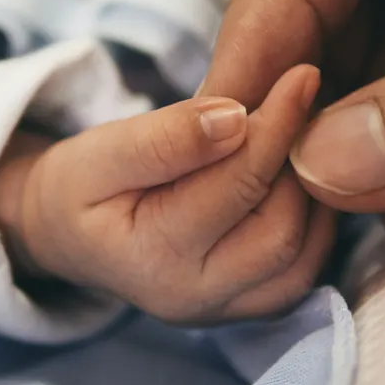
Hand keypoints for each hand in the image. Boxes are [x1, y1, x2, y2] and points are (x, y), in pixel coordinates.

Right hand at [0, 66, 334, 323]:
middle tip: (304, 105)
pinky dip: (314, 222)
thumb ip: (164, 138)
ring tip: (300, 138)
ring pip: (302, 255)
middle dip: (299, 162)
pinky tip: (298, 177)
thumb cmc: (81, 187)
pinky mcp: (245, 307)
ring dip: (313, 193)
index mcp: (153, 257)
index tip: (302, 75)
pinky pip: (302, 271)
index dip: (276, 125)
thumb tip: (236, 118)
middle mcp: (195, 298)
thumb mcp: (102, 152)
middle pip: (281, 229)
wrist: (71, 234)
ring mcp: (224, 310)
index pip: (236, 185)